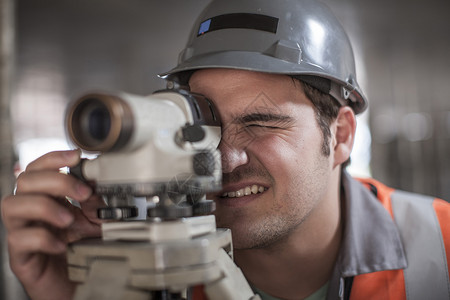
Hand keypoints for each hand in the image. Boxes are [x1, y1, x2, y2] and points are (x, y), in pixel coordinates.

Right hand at [1, 150, 103, 299]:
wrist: (81, 286)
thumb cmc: (86, 252)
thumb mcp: (97, 221)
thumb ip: (95, 201)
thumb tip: (95, 179)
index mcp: (48, 199)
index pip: (38, 169)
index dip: (53, 158)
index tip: (75, 156)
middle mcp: (32, 213)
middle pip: (25, 181)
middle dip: (56, 180)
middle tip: (82, 192)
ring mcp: (23, 233)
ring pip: (11, 205)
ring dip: (44, 206)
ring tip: (69, 220)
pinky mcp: (21, 257)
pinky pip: (19, 240)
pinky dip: (42, 238)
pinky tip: (62, 245)